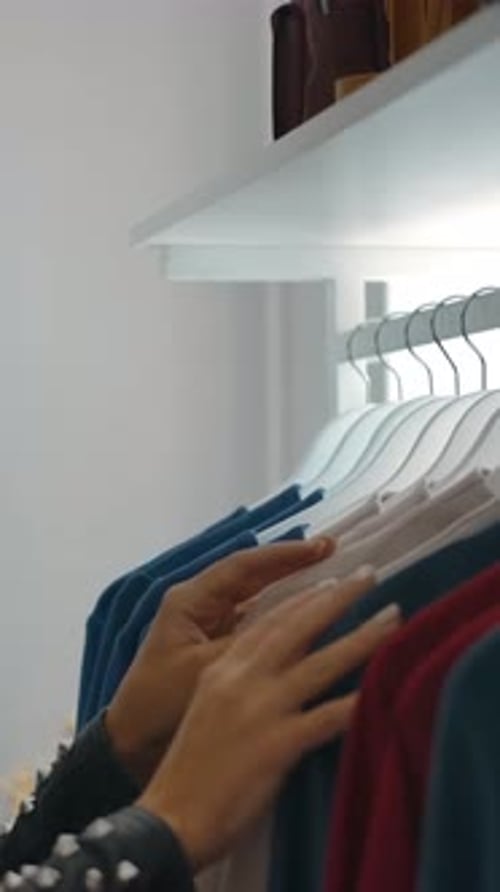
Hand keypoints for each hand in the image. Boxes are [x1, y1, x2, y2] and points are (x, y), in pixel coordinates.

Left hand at [106, 536, 334, 784]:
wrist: (131, 743)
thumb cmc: (160, 704)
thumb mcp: (206, 670)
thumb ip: (249, 644)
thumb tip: (298, 627)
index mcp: (189, 601)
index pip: (242, 566)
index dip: (283, 555)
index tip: (320, 547)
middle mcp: (198, 604)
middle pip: (251, 574)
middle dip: (291, 563)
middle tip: (332, 550)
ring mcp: (208, 624)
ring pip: (256, 595)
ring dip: (289, 586)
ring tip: (329, 575)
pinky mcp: (216, 646)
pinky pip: (255, 620)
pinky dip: (281, 614)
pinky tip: (309, 614)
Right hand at [139, 571, 400, 869]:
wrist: (169, 818)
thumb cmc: (187, 770)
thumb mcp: (207, 708)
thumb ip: (240, 683)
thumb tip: (280, 670)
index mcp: (222, 668)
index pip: (268, 620)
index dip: (303, 598)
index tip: (331, 580)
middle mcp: (242, 678)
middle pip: (298, 627)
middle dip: (337, 597)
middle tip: (369, 575)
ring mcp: (262, 709)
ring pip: (322, 662)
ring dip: (363, 637)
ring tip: (394, 617)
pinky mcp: (279, 744)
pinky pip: (328, 716)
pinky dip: (359, 701)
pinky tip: (387, 690)